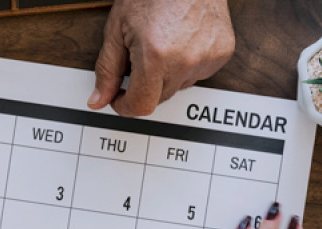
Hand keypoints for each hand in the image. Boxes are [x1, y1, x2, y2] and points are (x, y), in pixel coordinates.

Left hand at [88, 0, 234, 116]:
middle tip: (138, 59)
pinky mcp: (222, 53)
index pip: (141, 105)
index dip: (125, 106)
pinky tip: (180, 43)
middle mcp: (184, 60)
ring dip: (166, 75)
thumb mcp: (117, 30)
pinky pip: (198, 73)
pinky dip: (186, 64)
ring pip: (179, 86)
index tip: (119, 99)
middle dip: (144, 85)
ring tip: (161, 45)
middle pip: (159, 97)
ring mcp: (207, 58)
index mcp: (156, 56)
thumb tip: (98, 99)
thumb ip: (107, 69)